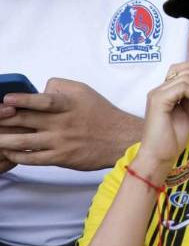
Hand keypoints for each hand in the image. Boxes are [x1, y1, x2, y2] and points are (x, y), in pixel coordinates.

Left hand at [0, 79, 144, 170]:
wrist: (120, 138)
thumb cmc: (100, 113)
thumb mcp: (84, 91)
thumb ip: (60, 87)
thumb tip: (38, 89)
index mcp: (69, 104)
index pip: (43, 101)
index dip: (23, 100)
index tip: (6, 100)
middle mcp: (63, 123)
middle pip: (27, 120)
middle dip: (4, 120)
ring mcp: (61, 142)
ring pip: (24, 142)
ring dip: (4, 140)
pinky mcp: (61, 158)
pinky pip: (33, 158)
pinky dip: (17, 155)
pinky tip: (9, 151)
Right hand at [137, 63, 188, 171]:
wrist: (160, 156)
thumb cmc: (172, 138)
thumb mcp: (187, 112)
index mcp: (165, 91)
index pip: (182, 68)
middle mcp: (159, 89)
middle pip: (187, 70)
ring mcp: (157, 93)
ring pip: (187, 77)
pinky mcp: (158, 100)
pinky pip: (183, 87)